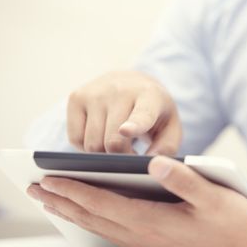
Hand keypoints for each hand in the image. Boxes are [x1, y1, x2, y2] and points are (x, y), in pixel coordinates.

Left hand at [26, 156, 246, 246]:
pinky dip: (98, 224)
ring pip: (103, 230)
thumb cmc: (237, 229)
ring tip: (56, 204)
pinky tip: (96, 220)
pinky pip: (118, 237)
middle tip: (36, 191)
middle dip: (63, 203)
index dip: (74, 190)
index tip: (47, 179)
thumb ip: (182, 178)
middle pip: (95, 219)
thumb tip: (153, 162)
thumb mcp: (214, 197)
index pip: (104, 204)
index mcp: (155, 222)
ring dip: (76, 215)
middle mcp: (146, 239)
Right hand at [67, 71, 181, 154]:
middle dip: (121, 158)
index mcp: (150, 96)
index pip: (141, 114)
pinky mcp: (76, 97)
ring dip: (104, 154)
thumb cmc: (154, 112)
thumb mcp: (170, 127)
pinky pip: (75, 139)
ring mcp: (95, 93)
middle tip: (131, 155)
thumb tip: (150, 163)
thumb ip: (166, 148)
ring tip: (118, 145)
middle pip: (112, 142)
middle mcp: (120, 90)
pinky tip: (100, 137)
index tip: (126, 131)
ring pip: (92, 144)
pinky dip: (86, 147)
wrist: (132, 82)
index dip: (133, 125)